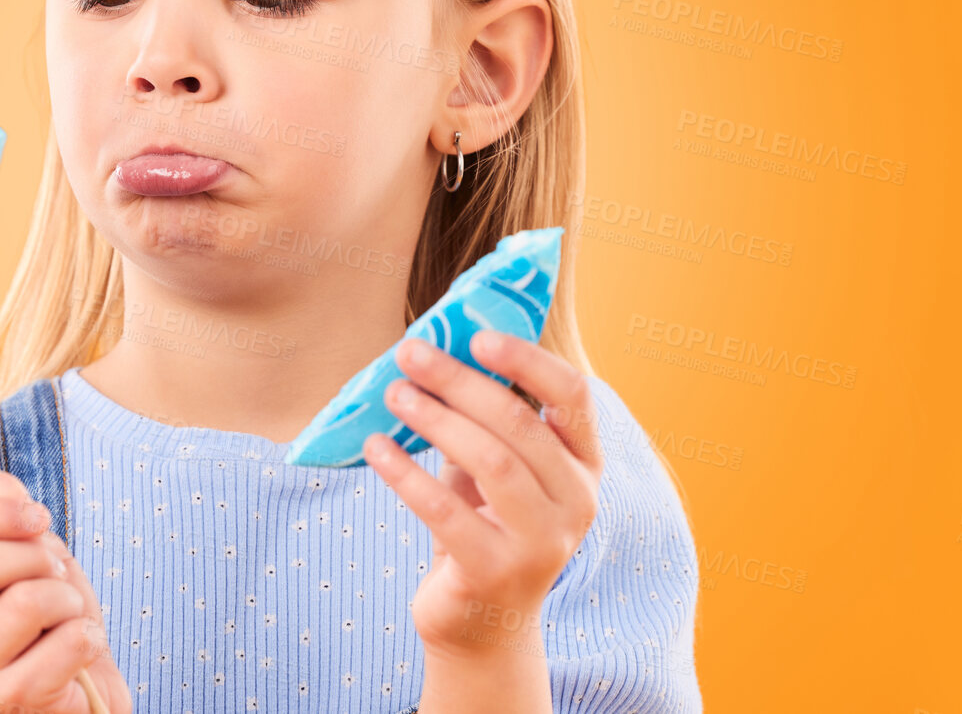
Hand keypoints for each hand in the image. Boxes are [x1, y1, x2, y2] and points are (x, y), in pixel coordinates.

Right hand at [0, 471, 131, 713]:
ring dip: (68, 599)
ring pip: (26, 601)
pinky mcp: (11, 700)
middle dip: (34, 556)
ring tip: (69, 615)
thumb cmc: (50, 621)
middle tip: (57, 573)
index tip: (39, 517)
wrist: (82, 691)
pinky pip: (67, 641)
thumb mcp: (30, 558)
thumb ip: (9, 517)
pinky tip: (83, 649)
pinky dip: (90, 635)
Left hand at [363, 330, 601, 694]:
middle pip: (518, 423)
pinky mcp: (494, 572)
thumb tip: (434, 349)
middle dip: (458, 381)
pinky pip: (444, 510)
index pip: (572, 395)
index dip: (528, 359)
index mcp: (584, 465)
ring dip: (433, 419)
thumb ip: (484, 418)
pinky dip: (405, 472)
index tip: (477, 336)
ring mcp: (541, 543)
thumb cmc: (486, 525)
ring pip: (488, 461)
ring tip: (393, 394)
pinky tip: (377, 447)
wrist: (483, 625)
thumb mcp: (496, 468)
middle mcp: (576, 502)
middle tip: (410, 354)